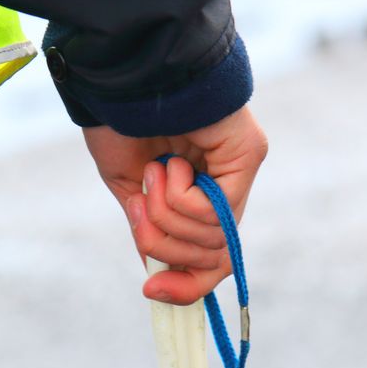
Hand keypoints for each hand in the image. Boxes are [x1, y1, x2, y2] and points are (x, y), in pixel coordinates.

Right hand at [82, 106, 267, 303]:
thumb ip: (150, 232)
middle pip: (210, 257)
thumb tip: (159, 275)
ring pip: (210, 239)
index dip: (185, 287)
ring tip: (156, 170)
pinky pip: (215, 213)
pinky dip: (181, 200)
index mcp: (196, 194)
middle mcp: (224, 186)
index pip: (207, 258)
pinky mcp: (248, 154)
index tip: (151, 293)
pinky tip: (171, 164)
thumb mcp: (128, 191)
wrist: (120, 74)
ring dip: (167, 214)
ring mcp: (239, 171)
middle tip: (143, 202)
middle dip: (165, 246)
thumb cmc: (118, 120)